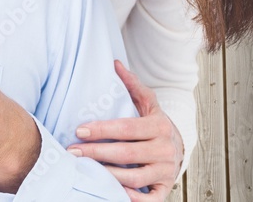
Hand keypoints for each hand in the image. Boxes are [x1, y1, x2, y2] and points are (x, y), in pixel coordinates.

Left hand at [67, 60, 183, 200]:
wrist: (179, 148)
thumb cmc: (155, 124)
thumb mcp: (148, 103)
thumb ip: (132, 84)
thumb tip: (115, 63)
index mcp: (160, 126)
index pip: (126, 128)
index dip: (101, 130)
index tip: (79, 131)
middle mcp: (165, 149)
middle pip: (126, 153)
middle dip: (96, 152)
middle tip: (72, 151)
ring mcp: (165, 171)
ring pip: (134, 177)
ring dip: (107, 175)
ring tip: (84, 170)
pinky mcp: (164, 189)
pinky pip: (147, 199)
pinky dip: (129, 196)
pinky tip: (110, 190)